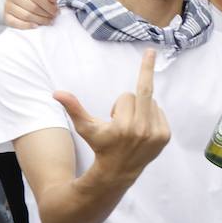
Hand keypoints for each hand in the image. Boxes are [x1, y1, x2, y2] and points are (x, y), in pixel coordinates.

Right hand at [4, 0, 59, 29]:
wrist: (24, 1)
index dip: (49, 6)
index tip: (56, 11)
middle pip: (33, 7)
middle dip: (46, 14)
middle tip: (52, 17)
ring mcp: (7, 5)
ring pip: (26, 16)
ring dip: (40, 21)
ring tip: (47, 21)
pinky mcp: (5, 16)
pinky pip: (15, 23)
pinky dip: (27, 26)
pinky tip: (36, 26)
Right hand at [54, 49, 169, 179]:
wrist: (118, 171)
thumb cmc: (100, 145)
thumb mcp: (86, 128)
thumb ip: (74, 108)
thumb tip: (56, 93)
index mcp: (123, 126)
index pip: (127, 96)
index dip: (118, 104)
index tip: (149, 52)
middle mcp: (142, 130)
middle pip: (144, 93)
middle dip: (143, 78)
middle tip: (151, 51)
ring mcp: (156, 134)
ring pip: (152, 103)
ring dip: (141, 108)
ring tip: (131, 126)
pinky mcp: (165, 137)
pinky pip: (160, 112)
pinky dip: (151, 115)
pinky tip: (141, 129)